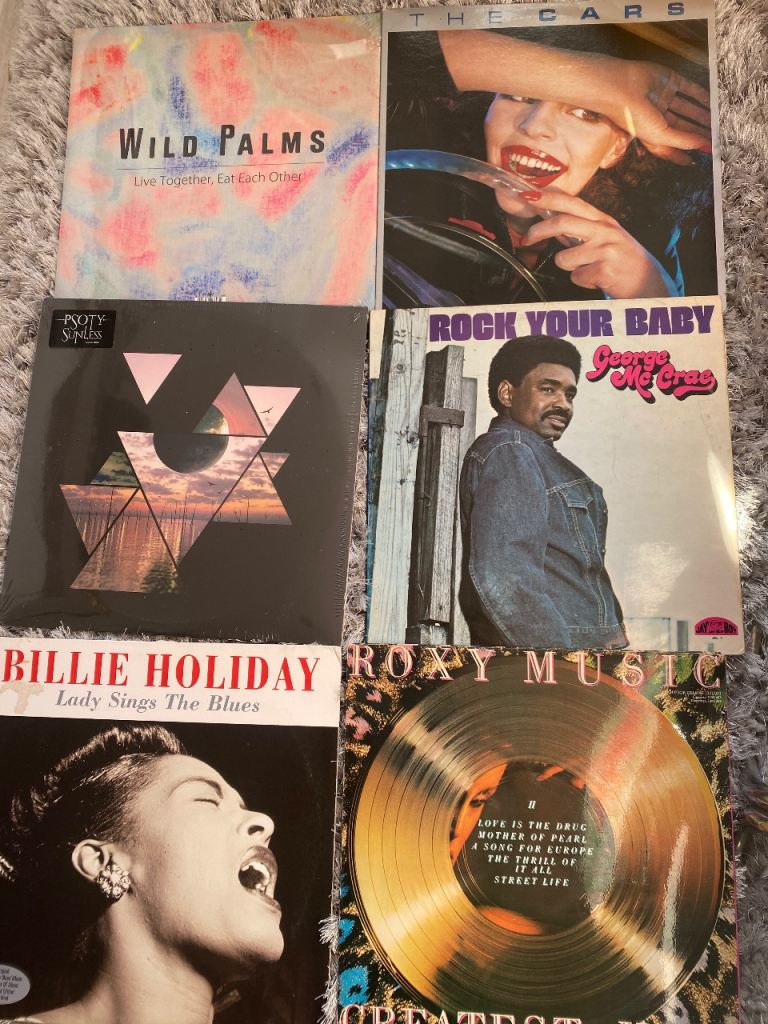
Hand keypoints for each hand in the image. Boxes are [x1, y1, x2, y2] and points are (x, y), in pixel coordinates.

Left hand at [520, 191, 678, 298]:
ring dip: (569, 267)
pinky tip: (597, 279)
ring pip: (564, 258)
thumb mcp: (605, 239)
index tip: (528, 195)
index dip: (548, 198)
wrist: (649, 283)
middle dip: (539, 231)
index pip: (572, 203)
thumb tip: (552, 226)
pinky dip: (582, 282)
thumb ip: (580, 232)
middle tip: (526, 239)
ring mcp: (605, 250)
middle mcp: (604, 231)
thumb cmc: (623, 262)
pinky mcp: (604, 270)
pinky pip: (575, 277)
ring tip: (588, 269)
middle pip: (562, 222)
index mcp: (603, 220)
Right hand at [608, 58, 710, 163]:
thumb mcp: (660, 135)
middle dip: (698, 132)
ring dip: (701, 114)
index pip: (670, 146)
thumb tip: (703, 144)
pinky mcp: (668, 80)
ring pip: (687, 108)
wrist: (621, 88)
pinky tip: (712, 101)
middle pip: (682, 126)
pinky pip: (688, 88)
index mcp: (651, 133)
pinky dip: (700, 94)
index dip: (683, 153)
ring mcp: (663, 97)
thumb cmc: (633, 116)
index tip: (697, 159)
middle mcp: (657, 116)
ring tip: (718, 121)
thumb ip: (683, 140)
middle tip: (715, 137)